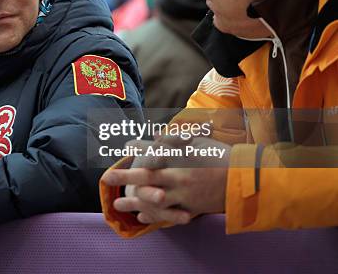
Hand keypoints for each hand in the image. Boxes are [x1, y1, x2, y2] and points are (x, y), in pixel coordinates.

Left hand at [101, 136, 230, 225]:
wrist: (246, 179)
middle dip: (124, 177)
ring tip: (117, 204)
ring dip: (133, 202)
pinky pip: (168, 214)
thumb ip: (174, 139)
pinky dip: (153, 216)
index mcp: (181, 157)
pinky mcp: (191, 207)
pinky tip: (140, 217)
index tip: (124, 146)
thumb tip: (154, 134)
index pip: (152, 151)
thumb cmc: (221, 156)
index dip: (136, 148)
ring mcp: (184, 194)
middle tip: (106, 178)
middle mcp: (179, 175)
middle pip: (146, 176)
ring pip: (153, 199)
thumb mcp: (198, 142)